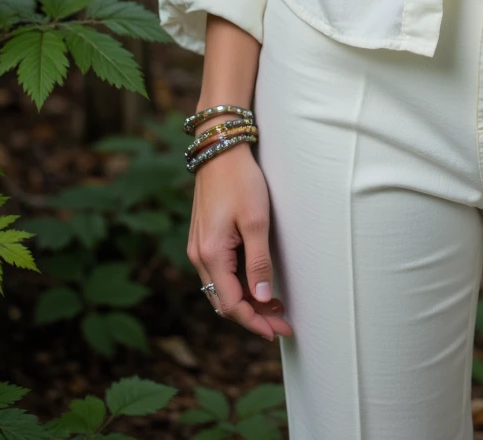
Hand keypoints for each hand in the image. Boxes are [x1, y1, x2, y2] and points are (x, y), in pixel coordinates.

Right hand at [187, 141, 292, 340]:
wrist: (219, 150)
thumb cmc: (241, 181)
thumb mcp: (256, 221)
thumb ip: (259, 262)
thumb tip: (263, 298)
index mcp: (210, 255)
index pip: (232, 305)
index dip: (255, 322)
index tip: (278, 332)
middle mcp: (199, 256)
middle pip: (224, 302)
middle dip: (254, 316)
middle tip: (283, 322)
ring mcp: (198, 248)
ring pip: (221, 290)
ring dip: (248, 301)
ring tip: (277, 306)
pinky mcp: (203, 240)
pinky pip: (219, 274)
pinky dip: (239, 285)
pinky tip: (259, 283)